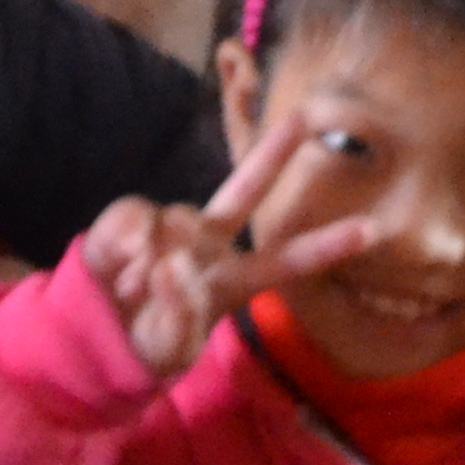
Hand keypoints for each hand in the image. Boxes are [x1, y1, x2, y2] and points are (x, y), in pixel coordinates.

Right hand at [74, 107, 390, 378]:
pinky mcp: (129, 220)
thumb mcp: (171, 347)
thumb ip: (178, 309)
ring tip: (134, 291)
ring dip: (154, 260)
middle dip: (273, 154)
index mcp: (233, 280)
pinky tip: (118, 269)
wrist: (92, 339)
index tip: (371, 228)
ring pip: (175, 220)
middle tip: (305, 117)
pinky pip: (134, 217)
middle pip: (246, 192)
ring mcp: (170, 228)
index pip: (287, 262)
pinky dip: (124, 244)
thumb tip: (170, 260)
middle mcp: (208, 244)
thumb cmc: (145, 347)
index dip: (327, 246)